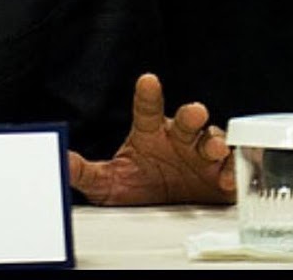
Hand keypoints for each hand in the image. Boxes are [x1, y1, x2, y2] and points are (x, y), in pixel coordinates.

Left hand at [67, 72, 234, 205]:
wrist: (168, 211)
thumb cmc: (141, 185)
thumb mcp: (109, 183)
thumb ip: (86, 173)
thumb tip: (61, 162)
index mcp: (151, 134)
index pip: (147, 110)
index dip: (148, 96)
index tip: (148, 81)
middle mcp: (179, 138)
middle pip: (187, 119)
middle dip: (192, 114)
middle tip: (195, 112)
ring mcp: (202, 155)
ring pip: (212, 139)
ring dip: (215, 141)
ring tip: (214, 148)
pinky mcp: (220, 174)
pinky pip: (230, 168)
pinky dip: (231, 172)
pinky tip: (227, 178)